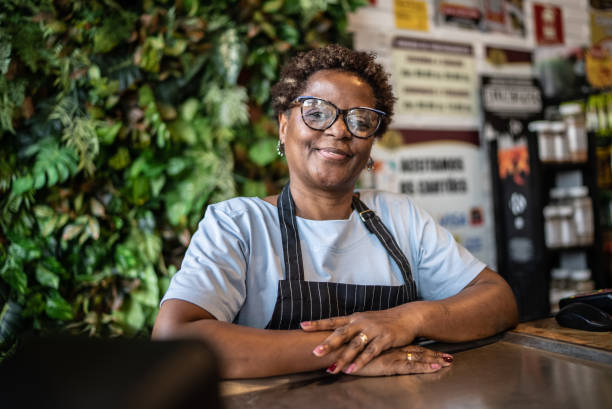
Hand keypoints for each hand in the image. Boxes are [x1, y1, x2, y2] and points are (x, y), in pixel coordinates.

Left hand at [300, 308, 420, 373]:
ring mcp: (373, 330)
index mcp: (354, 318)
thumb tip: (333, 336)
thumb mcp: (365, 320)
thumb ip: (351, 328)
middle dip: (328, 344)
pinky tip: (352, 370)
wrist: (407, 317)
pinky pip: (370, 352)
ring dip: (343, 358)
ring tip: (332, 370)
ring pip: (355, 345)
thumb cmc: (383, 321)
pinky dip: (360, 362)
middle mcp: (361, 322)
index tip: (302, 326)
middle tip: (315, 353)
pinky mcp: (385, 338)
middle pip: (342, 333)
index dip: (318, 323)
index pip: (333, 320)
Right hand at [350, 346, 452, 375]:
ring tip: (448, 362)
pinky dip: (424, 366)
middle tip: (448, 357)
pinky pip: (411, 366)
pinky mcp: (390, 364)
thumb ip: (364, 347)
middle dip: (433, 353)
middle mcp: (391, 347)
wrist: (338, 349)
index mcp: (385, 343)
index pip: (408, 345)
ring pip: (417, 356)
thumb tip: (368, 350)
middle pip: (417, 350)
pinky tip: (436, 367)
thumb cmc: (344, 348)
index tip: (435, 350)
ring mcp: (392, 355)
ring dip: (433, 359)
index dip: (422, 348)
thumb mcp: (356, 346)